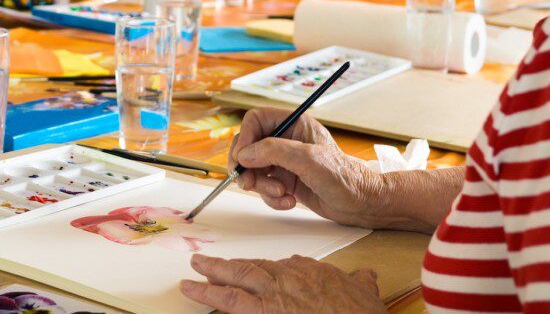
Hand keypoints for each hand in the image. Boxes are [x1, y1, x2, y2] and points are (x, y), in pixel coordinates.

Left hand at [180, 254, 385, 313]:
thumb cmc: (361, 310)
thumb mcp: (363, 289)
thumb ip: (359, 281)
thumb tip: (366, 276)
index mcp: (307, 270)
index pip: (278, 267)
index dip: (261, 271)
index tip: (252, 273)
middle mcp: (287, 276)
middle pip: (250, 268)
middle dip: (225, 267)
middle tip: (203, 263)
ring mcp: (275, 293)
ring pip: (237, 279)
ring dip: (212, 276)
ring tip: (192, 276)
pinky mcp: (268, 310)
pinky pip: (233, 303)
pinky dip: (213, 298)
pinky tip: (197, 294)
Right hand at [228, 108, 382, 227]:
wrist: (359, 203)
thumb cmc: (343, 176)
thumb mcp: (307, 159)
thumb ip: (274, 152)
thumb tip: (244, 154)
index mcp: (293, 123)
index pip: (255, 120)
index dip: (245, 138)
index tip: (242, 160)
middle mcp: (286, 139)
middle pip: (249, 146)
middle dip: (248, 168)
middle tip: (249, 184)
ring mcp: (284, 161)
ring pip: (254, 170)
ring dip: (262, 186)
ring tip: (282, 194)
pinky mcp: (285, 180)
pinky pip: (264, 187)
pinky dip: (271, 198)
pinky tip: (289, 201)